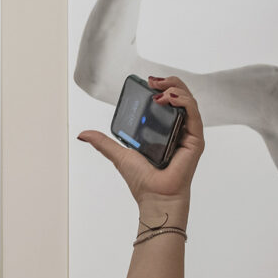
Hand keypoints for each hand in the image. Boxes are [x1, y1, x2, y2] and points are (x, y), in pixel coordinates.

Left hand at [77, 75, 204, 228]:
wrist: (154, 196)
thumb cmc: (142, 180)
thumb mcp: (119, 154)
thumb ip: (103, 142)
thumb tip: (82, 134)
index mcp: (164, 131)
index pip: (167, 102)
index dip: (161, 88)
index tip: (148, 83)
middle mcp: (178, 130)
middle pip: (180, 98)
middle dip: (169, 84)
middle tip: (153, 81)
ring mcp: (188, 135)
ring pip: (189, 103)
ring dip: (176, 89)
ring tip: (160, 89)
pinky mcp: (196, 140)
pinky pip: (194, 115)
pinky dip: (184, 102)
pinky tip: (170, 98)